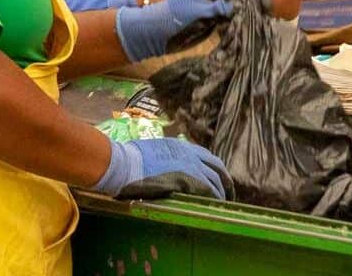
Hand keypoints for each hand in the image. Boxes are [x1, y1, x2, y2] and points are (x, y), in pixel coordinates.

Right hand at [92, 137, 226, 199]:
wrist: (124, 164)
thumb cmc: (128, 160)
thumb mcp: (150, 152)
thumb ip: (162, 158)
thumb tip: (160, 167)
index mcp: (178, 146)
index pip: (205, 156)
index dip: (213, 168)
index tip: (216, 178)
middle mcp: (189, 153)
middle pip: (217, 166)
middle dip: (225, 180)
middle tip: (227, 193)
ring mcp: (190, 165)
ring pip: (215, 179)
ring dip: (221, 192)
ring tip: (222, 203)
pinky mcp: (189, 180)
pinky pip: (209, 190)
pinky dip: (214, 197)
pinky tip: (215, 206)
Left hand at [114, 0, 267, 63]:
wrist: (157, 32)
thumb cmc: (175, 17)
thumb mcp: (199, 10)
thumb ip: (219, 7)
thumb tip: (241, 6)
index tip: (264, 3)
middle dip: (254, 3)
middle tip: (266, 15)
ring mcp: (214, 7)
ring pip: (238, 8)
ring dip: (248, 14)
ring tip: (262, 23)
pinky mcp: (213, 21)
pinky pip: (231, 20)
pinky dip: (239, 24)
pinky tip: (248, 31)